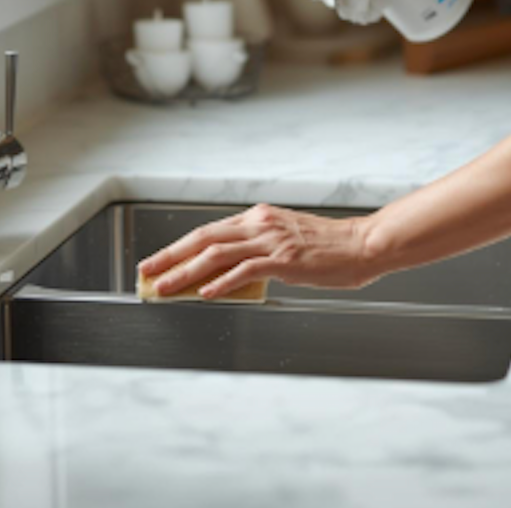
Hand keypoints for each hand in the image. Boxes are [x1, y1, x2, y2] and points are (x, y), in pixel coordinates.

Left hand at [137, 204, 379, 298]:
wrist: (362, 245)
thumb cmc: (330, 249)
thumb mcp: (286, 244)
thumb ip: (256, 255)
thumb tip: (227, 276)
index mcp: (258, 218)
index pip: (209, 231)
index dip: (179, 247)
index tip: (159, 260)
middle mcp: (259, 224)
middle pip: (203, 237)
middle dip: (170, 256)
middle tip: (147, 271)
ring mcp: (270, 240)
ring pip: (216, 253)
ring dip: (186, 271)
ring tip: (166, 286)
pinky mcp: (283, 258)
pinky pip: (245, 270)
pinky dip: (221, 282)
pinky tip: (205, 293)